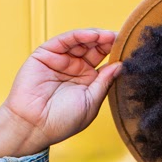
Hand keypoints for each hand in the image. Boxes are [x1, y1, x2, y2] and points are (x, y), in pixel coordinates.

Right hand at [2, 29, 120, 149]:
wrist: (34, 126)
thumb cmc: (61, 121)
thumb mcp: (91, 102)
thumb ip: (104, 83)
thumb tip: (120, 65)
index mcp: (87, 82)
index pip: (103, 62)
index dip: (114, 54)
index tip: (127, 48)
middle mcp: (74, 69)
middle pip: (94, 49)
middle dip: (107, 42)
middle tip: (119, 39)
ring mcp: (60, 61)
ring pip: (80, 42)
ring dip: (95, 36)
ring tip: (108, 36)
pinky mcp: (46, 54)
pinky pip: (65, 41)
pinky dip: (79, 36)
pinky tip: (93, 36)